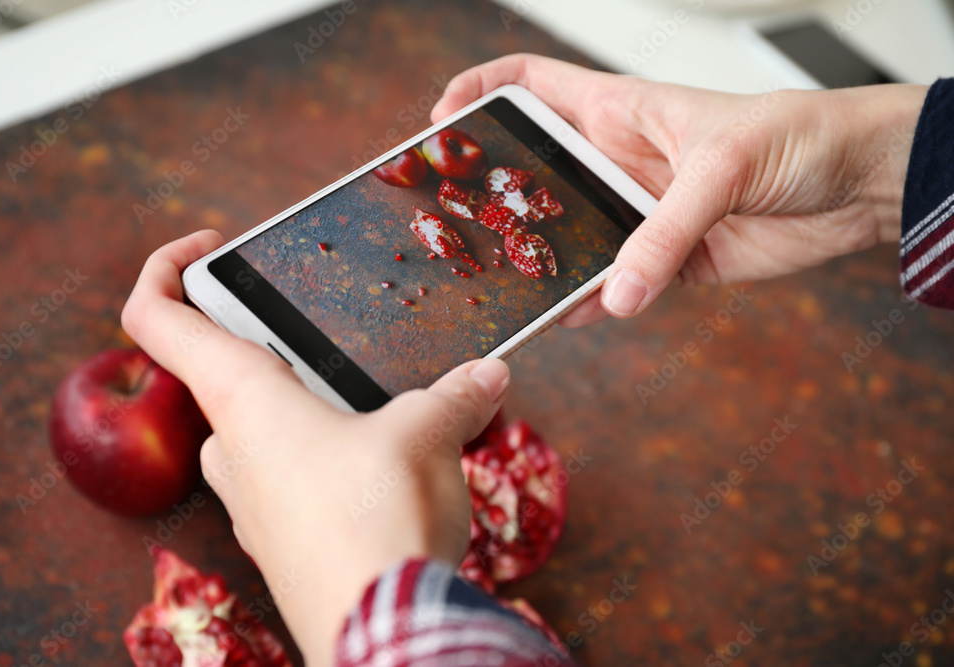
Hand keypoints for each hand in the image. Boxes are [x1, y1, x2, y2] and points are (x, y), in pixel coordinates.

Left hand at [121, 231, 509, 666]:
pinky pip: (293, 476)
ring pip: (265, 427)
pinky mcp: (283, 540)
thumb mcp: (428, 435)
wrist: (381, 633)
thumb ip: (456, 395)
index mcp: (244, 401)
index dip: (166, 266)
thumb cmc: (380, 521)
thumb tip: (489, 373)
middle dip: (280, 345)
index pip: (157, 319)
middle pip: (225, 371)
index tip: (206, 244)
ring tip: (383, 399)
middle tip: (340, 336)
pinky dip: (328, 454)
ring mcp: (252, 501)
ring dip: (311, 403)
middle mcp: (234, 448)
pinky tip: (388, 464)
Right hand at [432, 54, 927, 323]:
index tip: (444, 119)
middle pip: (539, 172)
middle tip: (461, 221)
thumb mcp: (721, 168)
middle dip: (499, 193)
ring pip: (572, 236)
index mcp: (621, 111)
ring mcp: (640, 213)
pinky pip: (616, 283)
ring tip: (507, 280)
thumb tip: (617, 292)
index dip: (483, 89)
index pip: (533, 83)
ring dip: (543, 258)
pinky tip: (570, 316)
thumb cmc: (798, 136)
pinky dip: (593, 301)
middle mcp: (620, 160)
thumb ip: (664, 233)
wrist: (857, 186)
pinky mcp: (668, 260)